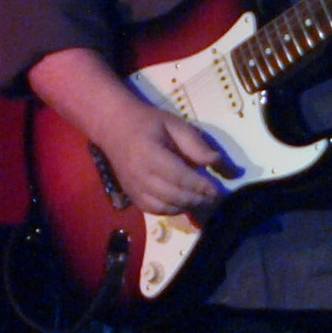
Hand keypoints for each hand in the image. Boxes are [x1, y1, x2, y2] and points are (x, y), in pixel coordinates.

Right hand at [28, 47, 223, 216]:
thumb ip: (196, 145)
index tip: (217, 189)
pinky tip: (184, 203)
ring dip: (186, 206)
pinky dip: (172, 210)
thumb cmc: (148, 122)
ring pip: (164, 206)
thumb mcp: (175, 125)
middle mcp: (139, 175)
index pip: (179, 176)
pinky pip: (154, 210)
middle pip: (173, 195)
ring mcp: (133, 188)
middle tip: (215, 197)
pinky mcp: (131, 195)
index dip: (200, 185)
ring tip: (203, 201)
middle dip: (197, 199)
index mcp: (150, 154)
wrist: (114, 126)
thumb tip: (217, 162)